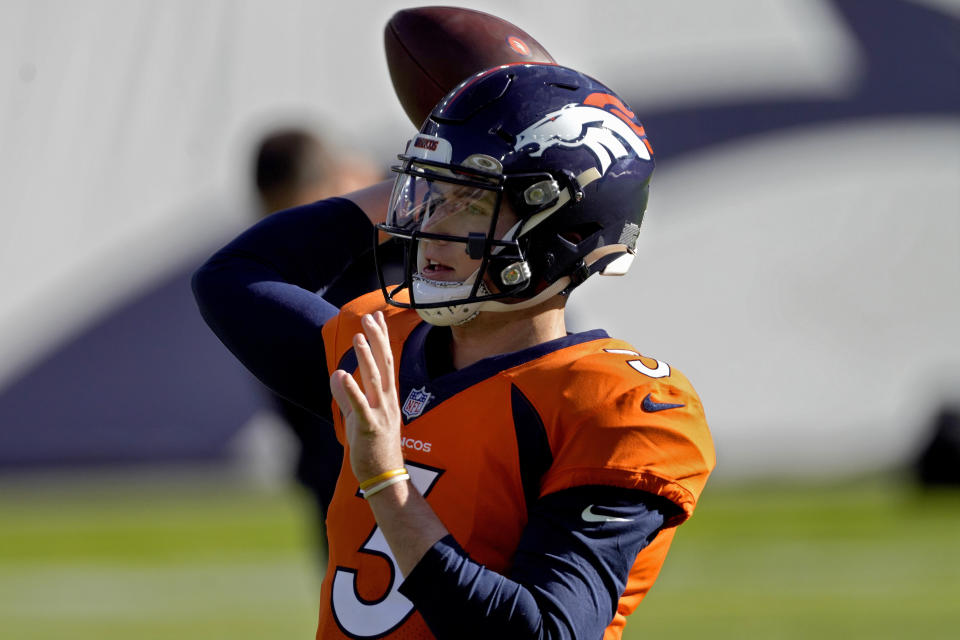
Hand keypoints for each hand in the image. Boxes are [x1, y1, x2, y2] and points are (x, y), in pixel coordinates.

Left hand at [330, 311, 404, 484]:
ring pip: (374, 380)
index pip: (386, 361)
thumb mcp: (359, 416)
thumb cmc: (373, 448)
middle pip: (384, 364)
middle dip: (378, 340)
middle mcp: (387, 401)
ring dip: (367, 358)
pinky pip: (360, 406)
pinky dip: (352, 390)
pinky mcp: (370, 428)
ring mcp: (381, 413)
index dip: (382, 338)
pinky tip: (344, 375)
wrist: (385, 476)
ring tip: (359, 337)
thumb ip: (346, 395)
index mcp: (387, 397)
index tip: (378, 316)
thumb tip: (336, 374)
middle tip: (371, 317)